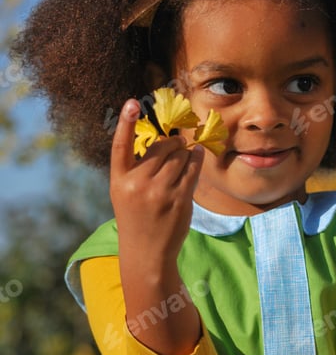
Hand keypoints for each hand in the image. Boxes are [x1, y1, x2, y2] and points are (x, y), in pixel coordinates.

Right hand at [110, 99, 203, 268]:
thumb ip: (137, 167)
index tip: (132, 102)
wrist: (146, 252)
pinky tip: (197, 155)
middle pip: (162, 147)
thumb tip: (166, 139)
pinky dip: (196, 158)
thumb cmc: (136, 216)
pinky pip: (192, 169)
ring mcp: (159, 192)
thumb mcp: (125, 191)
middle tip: (176, 144)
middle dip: (172, 143)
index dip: (125, 122)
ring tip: (184, 157)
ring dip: (185, 152)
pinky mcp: (179, 199)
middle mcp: (137, 183)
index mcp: (119, 179)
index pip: (120, 145)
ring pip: (180, 156)